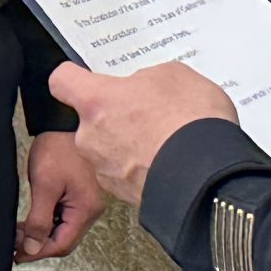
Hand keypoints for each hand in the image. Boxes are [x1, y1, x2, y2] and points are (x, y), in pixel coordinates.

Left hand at [16, 130, 105, 260]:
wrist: (64, 123)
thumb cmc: (57, 149)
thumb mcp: (44, 185)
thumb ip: (39, 219)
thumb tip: (31, 247)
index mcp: (86, 210)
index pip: (62, 244)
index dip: (38, 252)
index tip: (16, 255)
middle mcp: (90, 211)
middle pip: (63, 240)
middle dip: (38, 245)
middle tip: (13, 244)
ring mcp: (86, 204)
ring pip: (62, 231)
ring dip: (40, 235)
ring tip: (17, 233)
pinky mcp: (79, 197)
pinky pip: (63, 219)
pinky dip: (46, 223)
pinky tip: (30, 222)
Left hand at [49, 61, 240, 206]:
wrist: (208, 179)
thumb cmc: (189, 123)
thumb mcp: (174, 76)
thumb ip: (146, 78)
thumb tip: (142, 88)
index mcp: (96, 101)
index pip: (62, 81)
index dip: (73, 77)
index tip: (84, 78)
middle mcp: (90, 136)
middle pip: (90, 119)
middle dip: (114, 115)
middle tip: (146, 113)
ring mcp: (104, 168)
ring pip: (108, 148)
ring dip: (128, 143)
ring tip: (164, 139)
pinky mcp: (122, 195)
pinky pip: (125, 173)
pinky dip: (141, 167)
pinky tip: (167, 161)